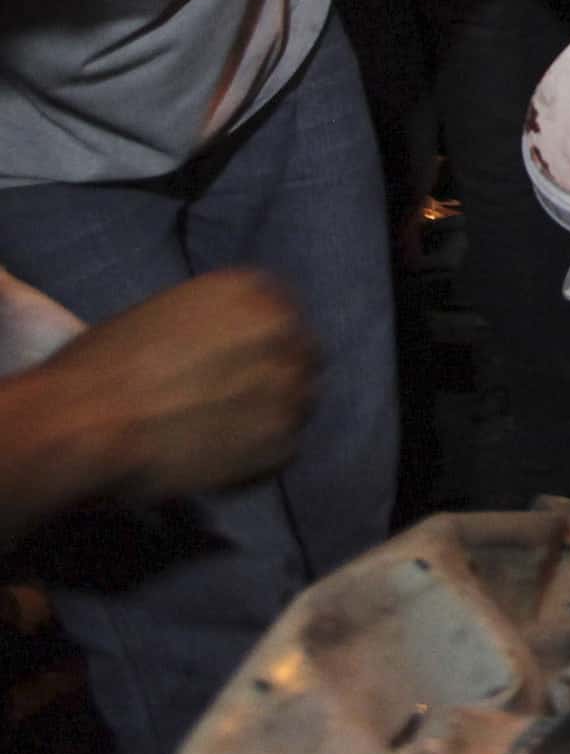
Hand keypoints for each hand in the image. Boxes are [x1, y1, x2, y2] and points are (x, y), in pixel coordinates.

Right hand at [55, 272, 317, 502]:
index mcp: (254, 290)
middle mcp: (285, 331)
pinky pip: (281, 453)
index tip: (236, 371)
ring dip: (266, 421)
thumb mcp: (168, 317)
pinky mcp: (282, 442)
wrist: (84, 421)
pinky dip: (253, 463)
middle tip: (230, 408)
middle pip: (299, 360)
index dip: (259, 351)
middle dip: (272, 382)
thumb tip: (230, 353)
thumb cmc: (102, 367)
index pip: (281, 320)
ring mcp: (290, 387)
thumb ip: (216, 327)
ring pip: (297, 406)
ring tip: (214, 438)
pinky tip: (211, 464)